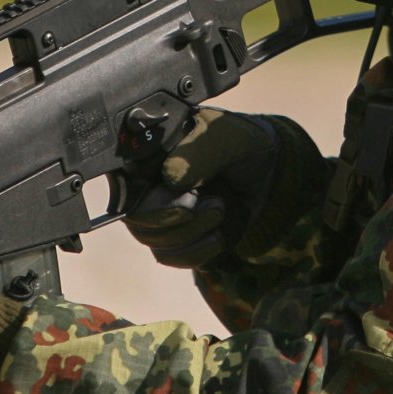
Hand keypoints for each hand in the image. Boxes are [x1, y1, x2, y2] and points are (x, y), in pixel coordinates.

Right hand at [125, 108, 311, 267]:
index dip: (153, 200)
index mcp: (149, 154)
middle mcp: (145, 185)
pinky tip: (218, 235)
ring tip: (222, 209)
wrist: (265, 170)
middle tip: (216, 204)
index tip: (191, 199)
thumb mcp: (227, 137)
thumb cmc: (240, 144)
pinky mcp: (173, 236)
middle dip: (179, 218)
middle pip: (137, 219)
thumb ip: (200, 151)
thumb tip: (170, 177)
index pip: (127, 184)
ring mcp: (157, 213)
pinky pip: (171, 256)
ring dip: (193, 234)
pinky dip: (198, 251)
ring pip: (154, 241)